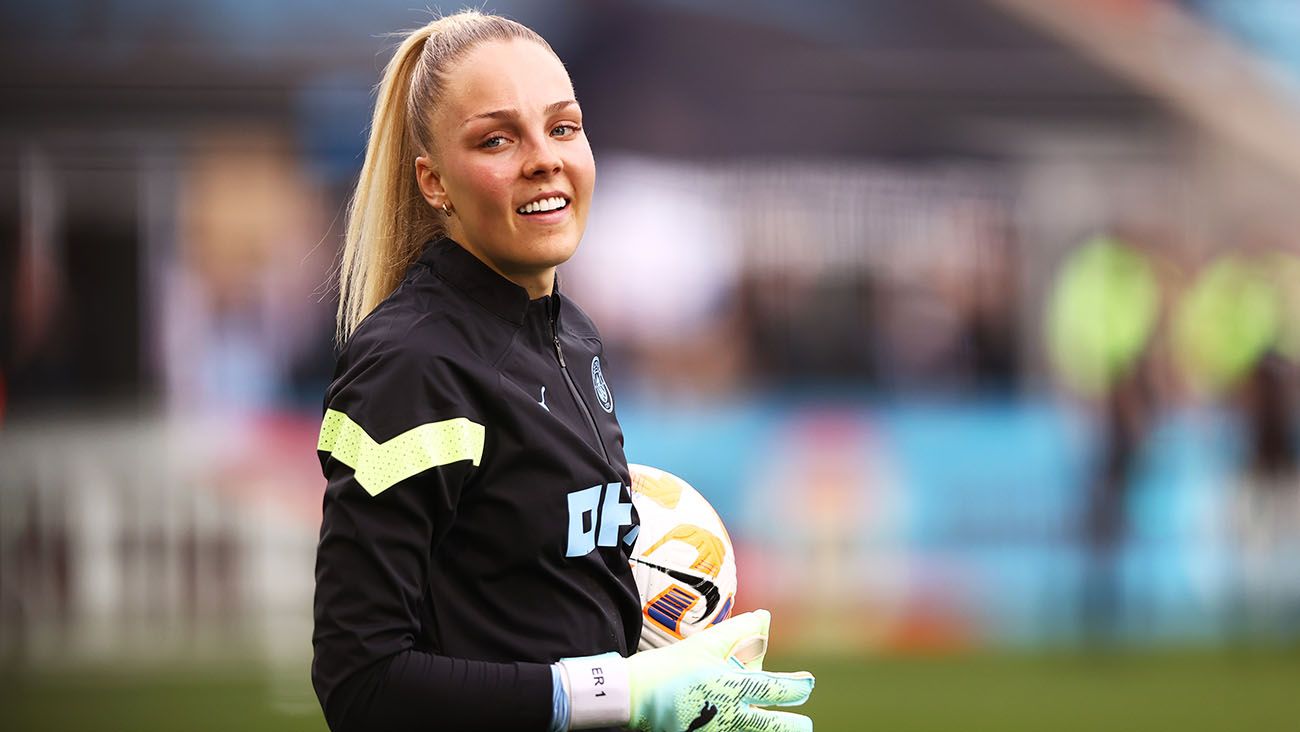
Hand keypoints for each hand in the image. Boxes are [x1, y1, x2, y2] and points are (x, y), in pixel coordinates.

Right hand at [626, 609, 813, 731]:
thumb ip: (739, 632)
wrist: (632, 696)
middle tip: (804, 724)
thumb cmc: (669, 667)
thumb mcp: (705, 645)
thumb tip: (765, 617)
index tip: (807, 684)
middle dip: (793, 726)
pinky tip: (744, 728)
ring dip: (769, 730)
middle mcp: (729, 716)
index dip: (798, 688)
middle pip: (774, 728)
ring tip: (782, 727)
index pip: (777, 690)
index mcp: (731, 687)